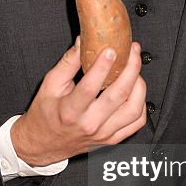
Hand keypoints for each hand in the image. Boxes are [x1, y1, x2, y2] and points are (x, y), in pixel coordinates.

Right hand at [11, 39, 146, 166]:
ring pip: (133, 109)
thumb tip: (82, 42)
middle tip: (132, 51)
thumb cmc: (45, 114)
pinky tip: (136, 91)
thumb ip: (68, 63)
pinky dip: (142, 104)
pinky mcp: (112, 139)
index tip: (111, 49)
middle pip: (119, 95)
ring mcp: (103, 134)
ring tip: (135, 70)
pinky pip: (137, 122)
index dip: (102, 66)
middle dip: (131, 68)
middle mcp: (89, 124)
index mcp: (70, 111)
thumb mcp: (50, 85)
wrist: (44, 143)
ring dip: (139, 85)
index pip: (90, 87)